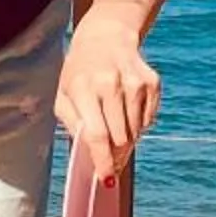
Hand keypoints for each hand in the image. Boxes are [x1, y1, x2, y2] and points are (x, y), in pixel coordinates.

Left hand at [56, 14, 160, 172]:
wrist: (106, 37)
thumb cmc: (79, 72)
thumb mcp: (64, 95)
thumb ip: (72, 123)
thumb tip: (91, 153)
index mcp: (83, 88)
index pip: (96, 134)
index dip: (102, 160)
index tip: (106, 179)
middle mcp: (110, 83)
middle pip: (119, 137)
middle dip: (115, 154)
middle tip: (109, 157)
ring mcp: (134, 81)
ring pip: (136, 131)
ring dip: (126, 137)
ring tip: (114, 122)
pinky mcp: (152, 82)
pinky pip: (149, 119)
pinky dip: (138, 123)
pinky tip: (126, 107)